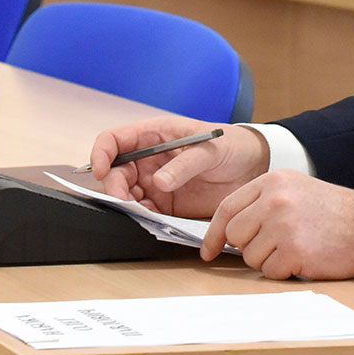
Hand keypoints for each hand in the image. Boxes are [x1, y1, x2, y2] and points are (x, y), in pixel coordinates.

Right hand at [88, 118, 268, 219]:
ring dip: (125, 204)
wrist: (252, 167)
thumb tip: (158, 183)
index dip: (101, 153)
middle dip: (113, 186)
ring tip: (138, 211)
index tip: (101, 171)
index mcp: (154, 135)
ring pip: (125, 194)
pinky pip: (144, 212)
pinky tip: (149, 219)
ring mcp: (155, 182)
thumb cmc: (231, 145)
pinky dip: (141, 217)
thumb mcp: (209, 149)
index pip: (114, 140)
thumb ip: (184, 164)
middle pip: (115, 171)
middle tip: (123, 200)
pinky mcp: (166, 204)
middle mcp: (149, 159)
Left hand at [203, 171, 353, 279]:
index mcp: (272, 181)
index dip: (214, 233)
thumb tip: (226, 233)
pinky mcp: (295, 251)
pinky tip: (304, 258)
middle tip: (275, 246)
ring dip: (269, 260)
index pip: (227, 208)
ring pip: (250, 257)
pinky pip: (270, 271)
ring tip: (295, 248)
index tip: (209, 251)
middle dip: (249, 247)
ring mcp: (284, 225)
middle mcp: (275, 200)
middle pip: (235, 235)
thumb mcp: (294, 191)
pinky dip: (284, 271)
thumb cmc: (330, 212)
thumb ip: (261, 204)